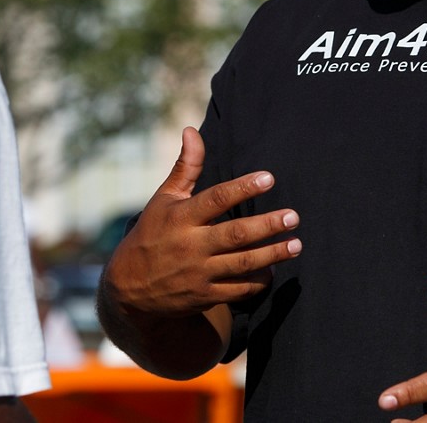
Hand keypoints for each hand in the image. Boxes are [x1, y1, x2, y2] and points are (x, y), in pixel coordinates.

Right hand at [103, 126, 301, 319]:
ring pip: (241, 264)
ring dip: (272, 255)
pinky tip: (273, 270)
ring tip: (296, 244)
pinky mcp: (204, 296)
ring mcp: (197, 273)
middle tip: (293, 217)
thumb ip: (185, 167)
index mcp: (181, 217)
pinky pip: (237, 291)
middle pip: (235, 234)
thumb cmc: (153, 232)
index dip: (243, 188)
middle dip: (267, 225)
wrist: (130, 286)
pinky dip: (257, 282)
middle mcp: (190, 245)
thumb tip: (191, 130)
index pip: (215, 199)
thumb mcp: (164, 198)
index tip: (269, 178)